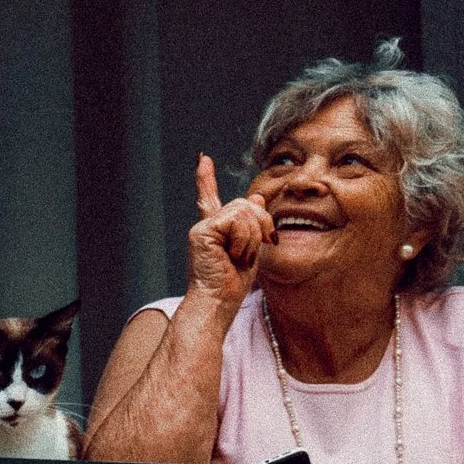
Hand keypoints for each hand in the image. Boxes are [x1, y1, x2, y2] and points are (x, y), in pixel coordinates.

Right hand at [186, 153, 272, 311]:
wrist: (217, 304)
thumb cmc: (232, 286)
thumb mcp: (251, 250)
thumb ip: (253, 225)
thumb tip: (257, 196)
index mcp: (215, 230)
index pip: (210, 198)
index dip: (205, 178)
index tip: (203, 159)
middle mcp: (206, 225)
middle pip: (245, 205)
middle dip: (261, 225)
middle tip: (259, 248)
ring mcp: (203, 228)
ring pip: (243, 212)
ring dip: (252, 238)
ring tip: (240, 258)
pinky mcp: (203, 232)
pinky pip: (237, 222)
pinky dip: (244, 241)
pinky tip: (233, 256)